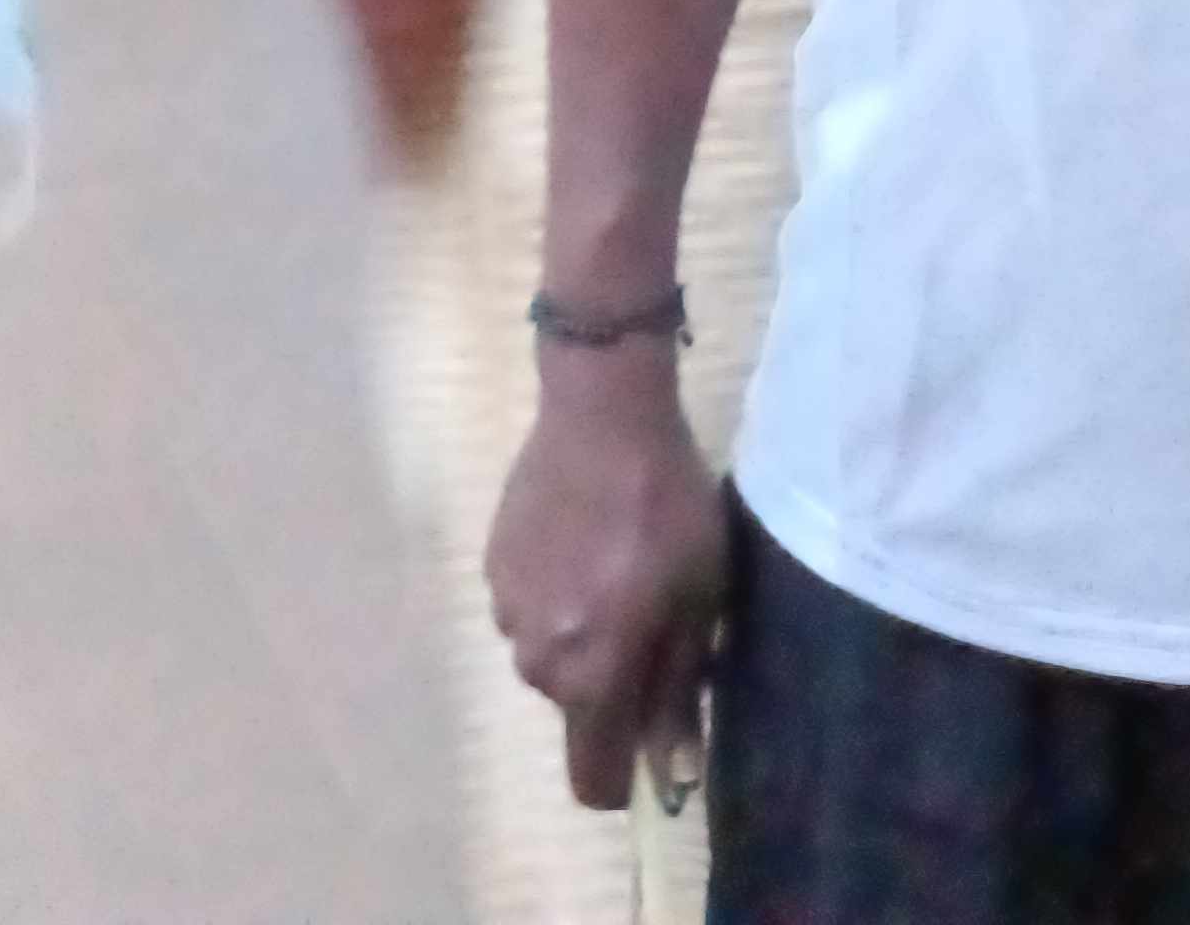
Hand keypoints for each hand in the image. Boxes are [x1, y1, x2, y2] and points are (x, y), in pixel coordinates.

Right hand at [488, 348, 727, 812]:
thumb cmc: (666, 507)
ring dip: (582, 630)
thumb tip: (671, 774)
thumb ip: (677, 691)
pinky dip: (556, 590)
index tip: (653, 734)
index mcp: (590, 676)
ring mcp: (506, 610)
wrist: (602, 412)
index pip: (592, 777)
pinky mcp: (492, 565)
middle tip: (652, 612)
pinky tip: (583, 536)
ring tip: (616, 564)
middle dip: (612, 679)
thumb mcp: (697, 598)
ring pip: (551, 654)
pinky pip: (530, 605)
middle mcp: (537, 660)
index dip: (623, 774)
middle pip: (576, 706)